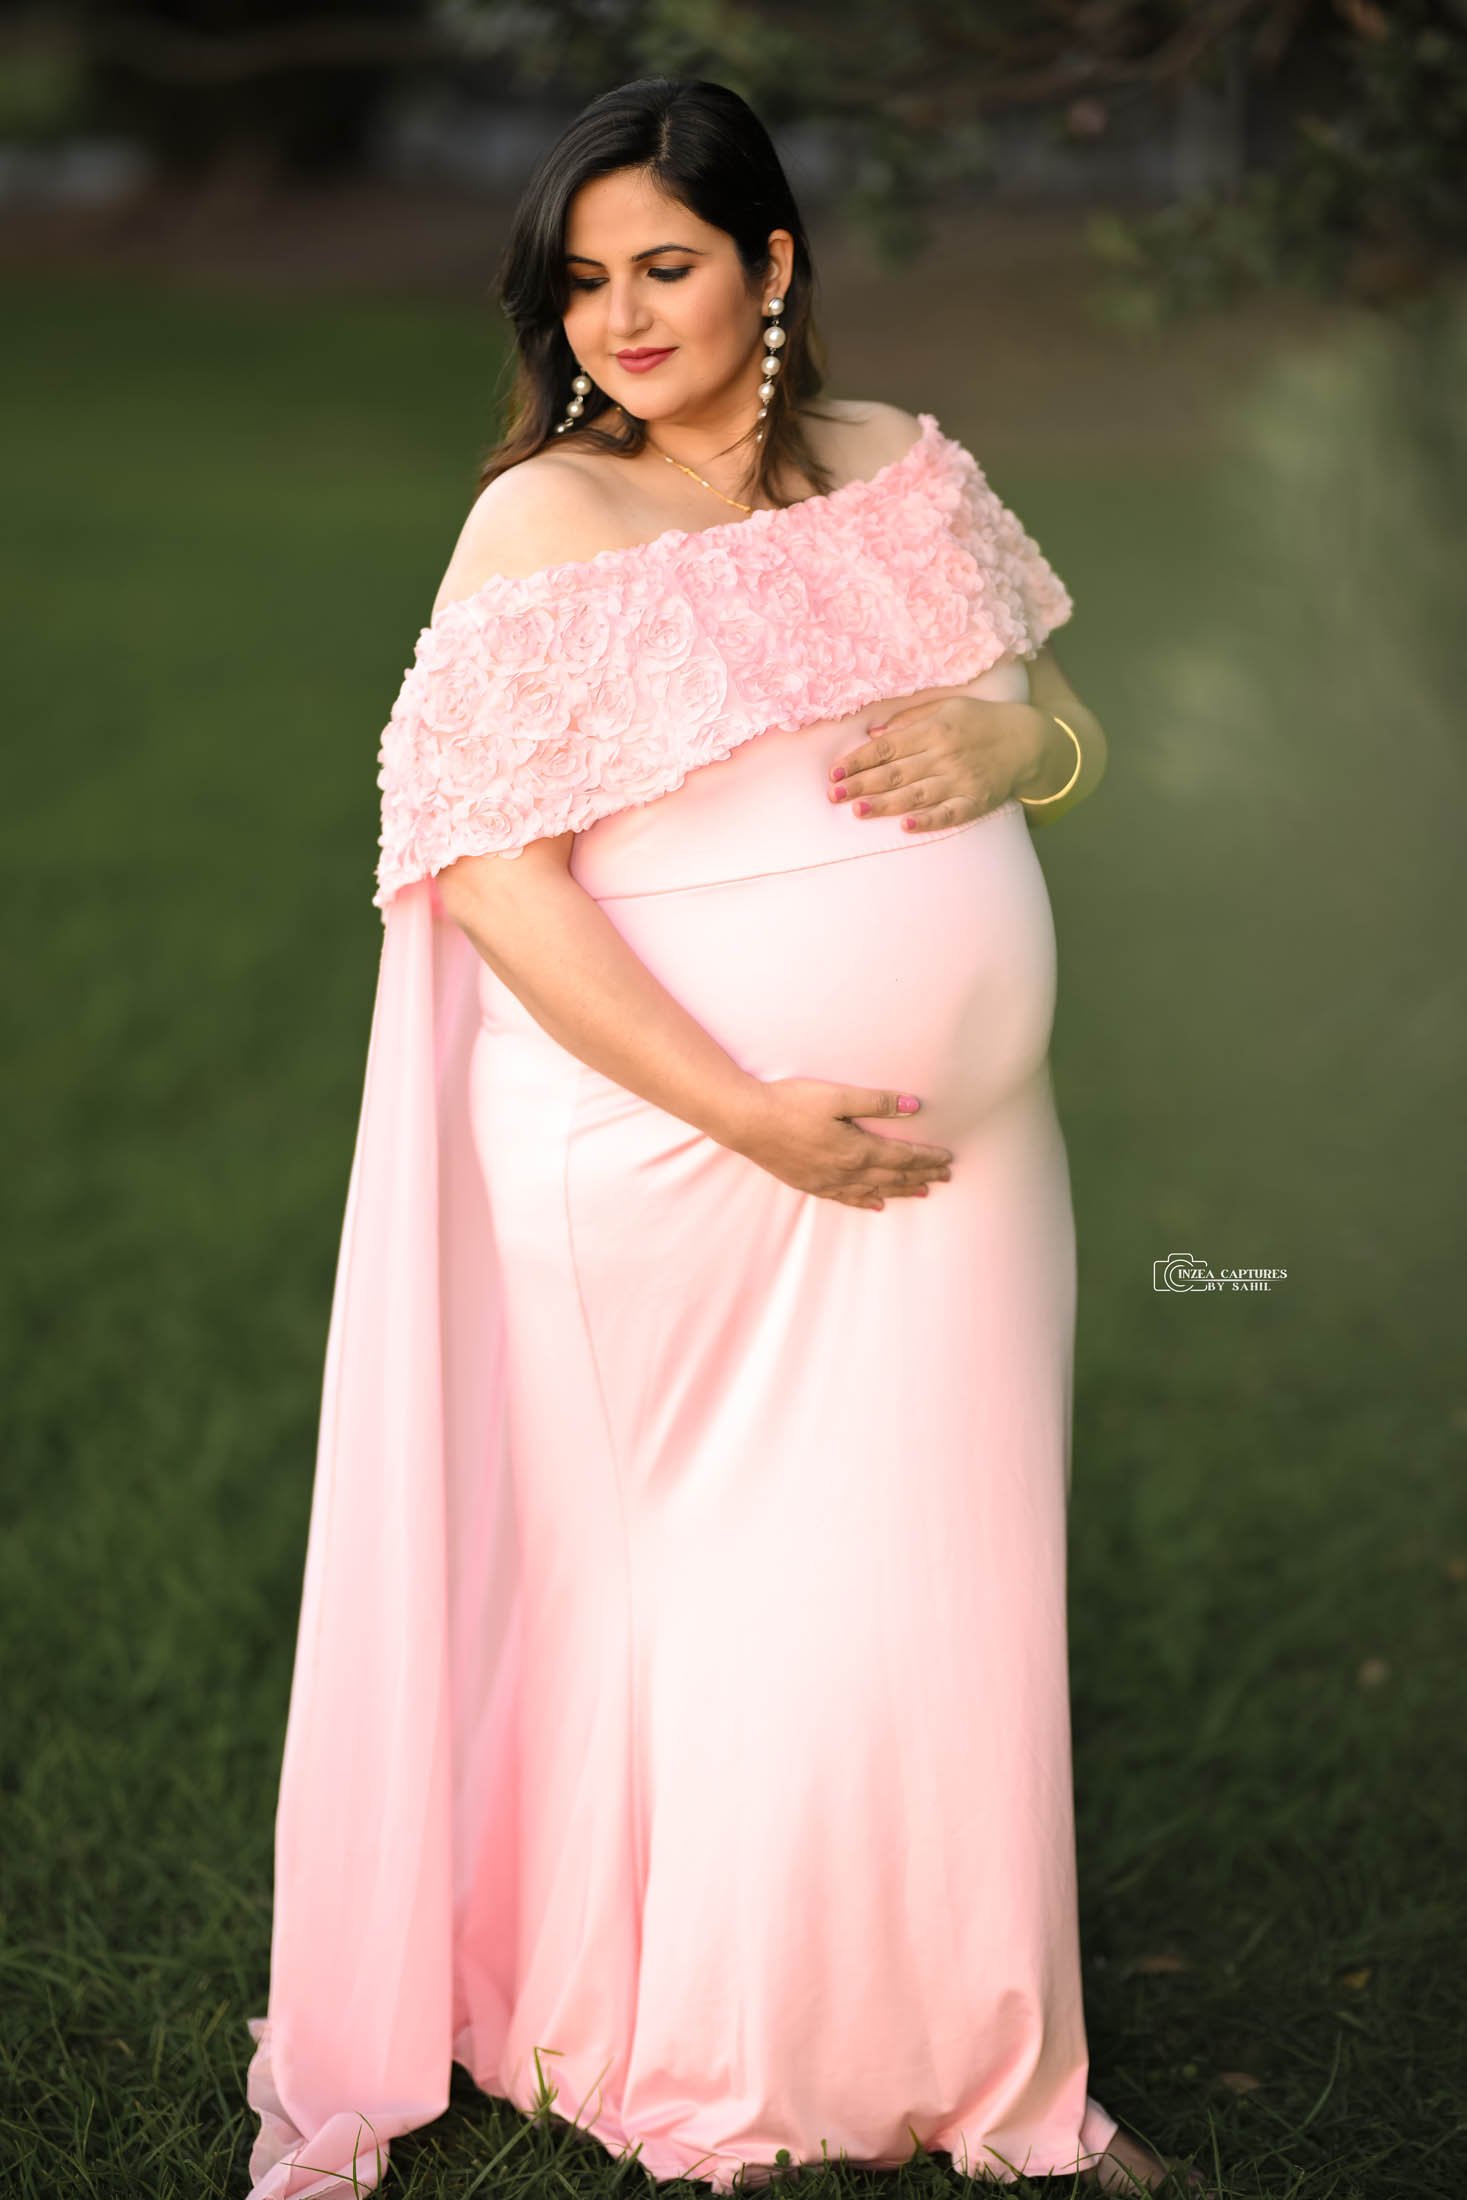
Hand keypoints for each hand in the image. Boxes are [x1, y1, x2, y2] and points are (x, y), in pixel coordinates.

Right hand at [728, 1079, 953, 1211]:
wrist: (747, 1121)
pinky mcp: (810, 1184)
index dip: (927, 1158)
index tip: (948, 1159)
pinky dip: (866, 1201)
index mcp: (857, 1149)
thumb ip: (877, 1102)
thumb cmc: (790, 1103)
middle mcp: (846, 1171)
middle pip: (894, 1177)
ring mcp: (827, 1181)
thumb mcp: (837, 1096)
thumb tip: (914, 1106)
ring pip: (874, 1191)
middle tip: (945, 1177)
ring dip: (900, 1191)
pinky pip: (846, 1198)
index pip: (903, 1157)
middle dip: (922, 1176)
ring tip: (923, 1192)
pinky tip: (876, 1204)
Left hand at [827, 695, 1051, 830]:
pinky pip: (949, 814)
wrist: (1027, 739)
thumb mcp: (946, 708)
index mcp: (934, 730)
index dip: (859, 760)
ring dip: (886, 803)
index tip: (835, 772)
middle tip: (833, 795)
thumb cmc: (979, 722)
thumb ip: (909, 720)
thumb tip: (872, 734)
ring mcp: (960, 780)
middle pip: (896, 772)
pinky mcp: (976, 801)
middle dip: (862, 784)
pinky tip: (906, 826)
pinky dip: (928, 820)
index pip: (888, 747)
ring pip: (916, 794)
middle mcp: (944, 755)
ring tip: (858, 810)